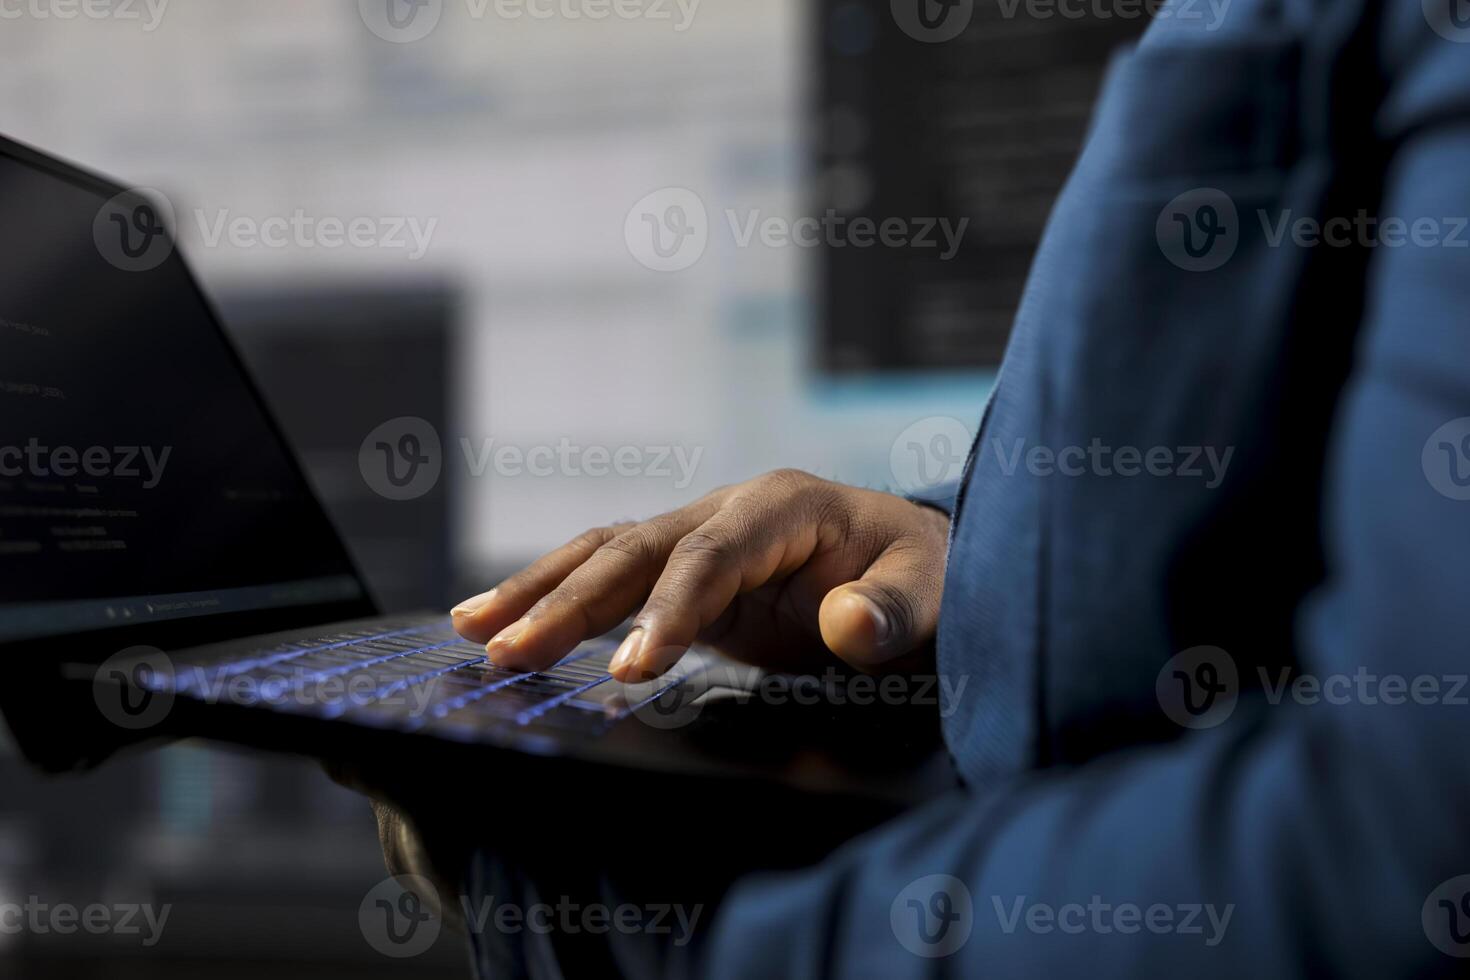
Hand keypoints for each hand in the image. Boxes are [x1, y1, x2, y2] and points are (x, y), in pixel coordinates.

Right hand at [451, 470, 949, 680]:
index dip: (668, 611)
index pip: (709, 557)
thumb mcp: (931, 594)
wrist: (917, 565)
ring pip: (605, 553)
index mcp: (782, 506)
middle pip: (633, 549)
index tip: (633, 671)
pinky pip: (612, 578)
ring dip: (539, 591)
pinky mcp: (685, 572)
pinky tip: (505, 627)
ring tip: (470, 632)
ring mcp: (700, 536)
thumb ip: (894, 611)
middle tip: (507, 655)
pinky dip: (558, 598)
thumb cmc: (924, 578)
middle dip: (569, 602)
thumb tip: (847, 626)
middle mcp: (727, 511)